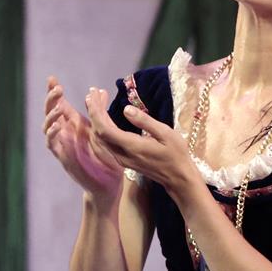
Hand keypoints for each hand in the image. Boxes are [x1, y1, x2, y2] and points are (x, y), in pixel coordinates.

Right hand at [42, 78, 123, 200]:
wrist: (109, 182)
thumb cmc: (106, 156)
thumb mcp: (104, 129)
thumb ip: (99, 110)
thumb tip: (99, 89)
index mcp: (74, 124)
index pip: (60, 104)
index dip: (54, 92)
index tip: (51, 78)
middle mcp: (65, 132)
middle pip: (51, 112)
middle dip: (51, 99)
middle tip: (57, 88)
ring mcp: (62, 144)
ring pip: (47, 127)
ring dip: (51, 115)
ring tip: (58, 107)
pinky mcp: (63, 157)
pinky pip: (52, 144)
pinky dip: (52, 133)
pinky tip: (58, 125)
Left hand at [87, 89, 201, 200]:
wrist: (178, 178)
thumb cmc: (176, 154)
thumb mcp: (166, 134)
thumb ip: (145, 121)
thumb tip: (126, 109)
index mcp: (131, 146)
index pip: (105, 129)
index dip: (96, 112)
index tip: (94, 95)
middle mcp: (121, 155)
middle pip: (99, 132)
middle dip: (94, 111)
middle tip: (93, 93)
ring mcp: (121, 159)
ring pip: (100, 138)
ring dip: (96, 119)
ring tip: (96, 101)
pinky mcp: (123, 160)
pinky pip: (106, 143)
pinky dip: (102, 127)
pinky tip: (104, 117)